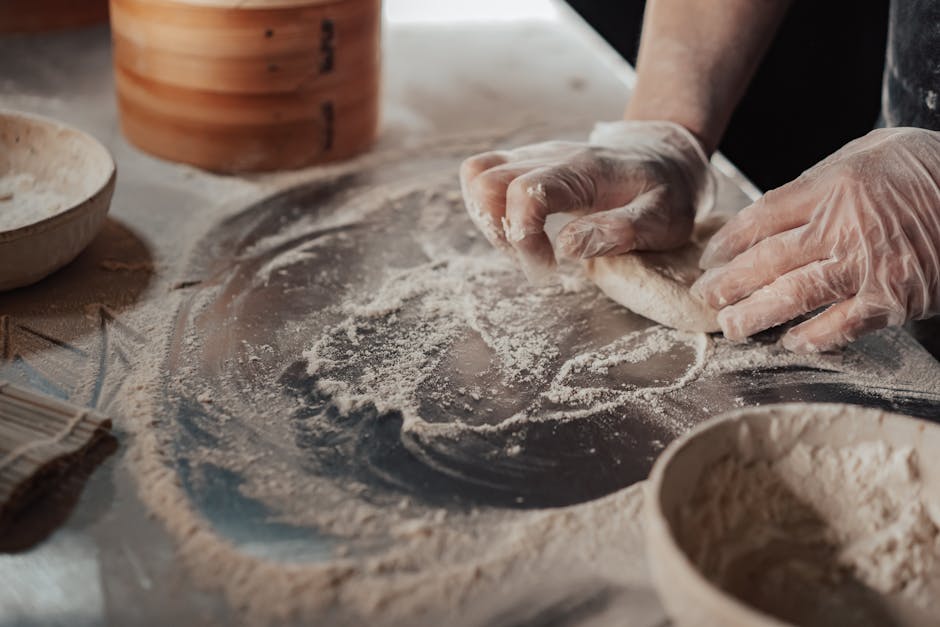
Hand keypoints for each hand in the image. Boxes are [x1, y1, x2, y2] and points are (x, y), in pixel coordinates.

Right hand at [459, 121, 714, 282]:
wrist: (663, 157)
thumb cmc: (665, 193)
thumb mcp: (663, 219)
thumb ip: (620, 231)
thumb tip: (567, 246)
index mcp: (583, 170)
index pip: (525, 191)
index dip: (523, 235)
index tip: (548, 266)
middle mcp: (549, 156)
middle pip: (486, 181)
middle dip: (502, 232)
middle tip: (537, 259)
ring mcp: (533, 157)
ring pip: (477, 177)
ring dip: (491, 221)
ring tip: (528, 246)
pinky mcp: (524, 164)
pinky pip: (483, 177)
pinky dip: (490, 211)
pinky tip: (522, 232)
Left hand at [692, 128, 939, 351]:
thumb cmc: (927, 166)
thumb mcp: (867, 152)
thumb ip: (819, 182)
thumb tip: (773, 211)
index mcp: (831, 187)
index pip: (760, 219)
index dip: (728, 243)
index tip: (709, 259)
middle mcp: (842, 227)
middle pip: (766, 260)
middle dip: (728, 283)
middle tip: (704, 298)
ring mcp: (867, 266)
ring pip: (794, 295)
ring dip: (755, 314)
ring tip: (731, 327)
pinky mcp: (893, 298)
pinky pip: (843, 325)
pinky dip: (814, 337)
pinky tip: (791, 342)